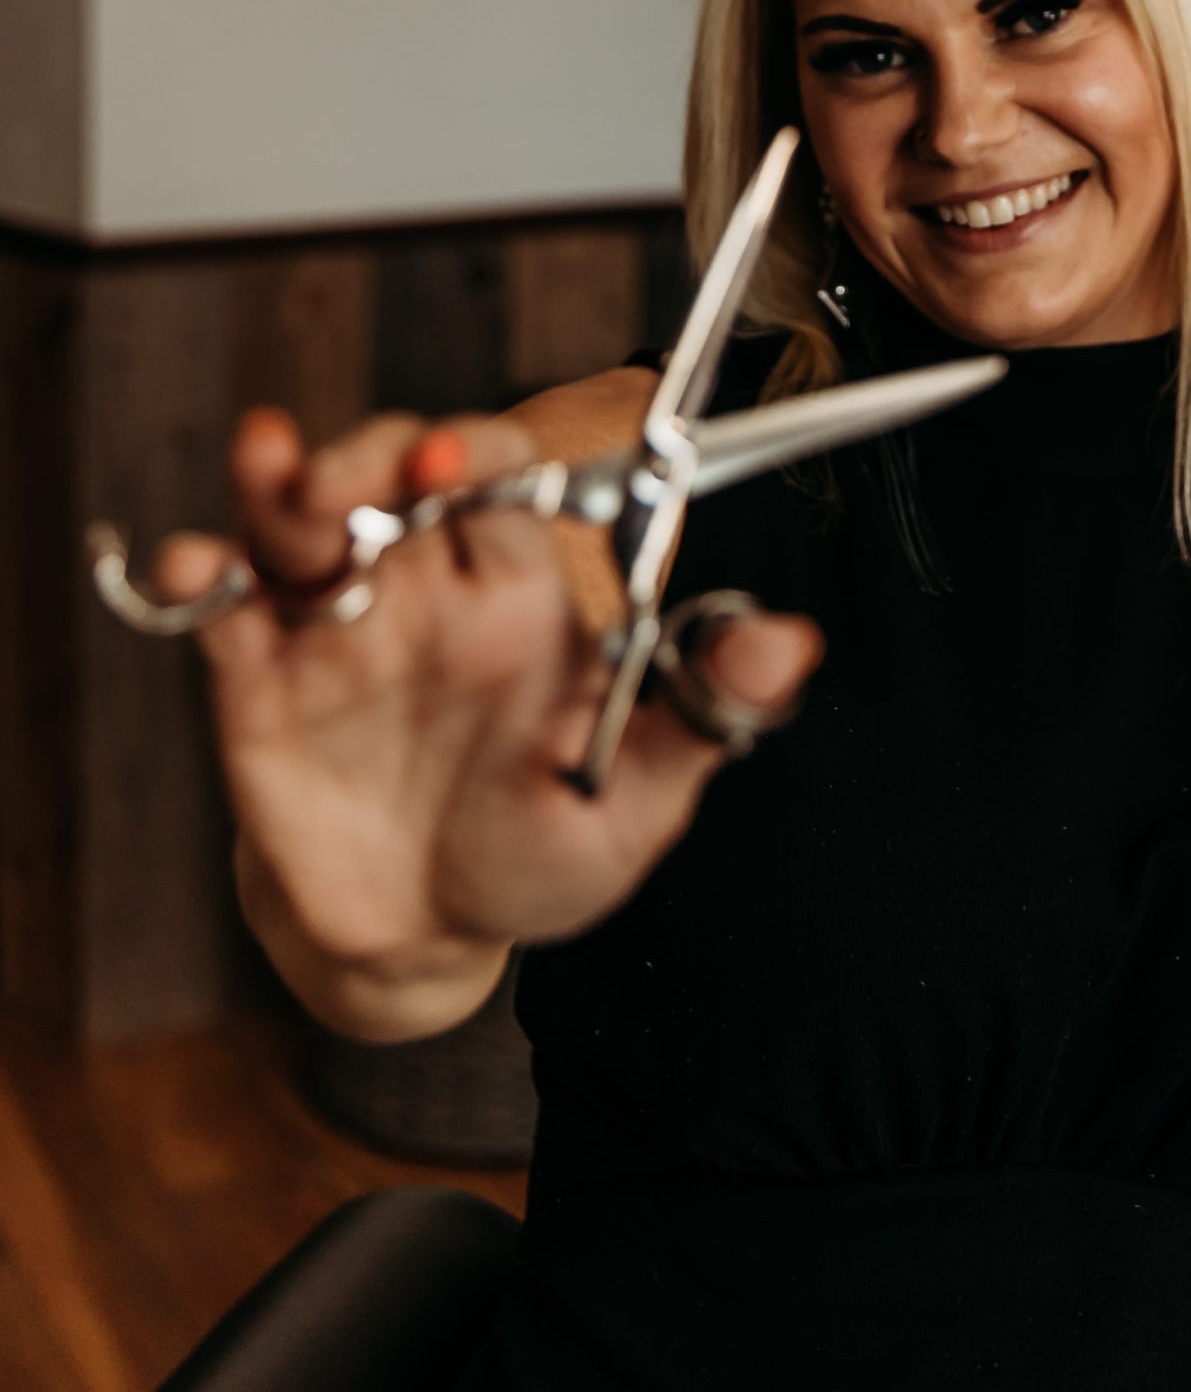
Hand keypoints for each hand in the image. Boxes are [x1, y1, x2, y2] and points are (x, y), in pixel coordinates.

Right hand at [155, 405, 821, 997]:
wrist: (428, 939)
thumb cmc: (541, 855)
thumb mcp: (639, 796)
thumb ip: (704, 711)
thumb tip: (792, 642)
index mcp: (519, 599)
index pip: (504, 484)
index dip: (484, 453)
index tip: (466, 460)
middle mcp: (427, 593)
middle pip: (392, 476)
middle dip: (375, 453)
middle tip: (371, 478)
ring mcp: (338, 630)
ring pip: (300, 519)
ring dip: (281, 484)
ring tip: (278, 475)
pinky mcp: (260, 685)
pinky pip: (224, 612)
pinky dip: (201, 576)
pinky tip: (197, 570)